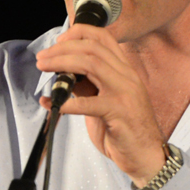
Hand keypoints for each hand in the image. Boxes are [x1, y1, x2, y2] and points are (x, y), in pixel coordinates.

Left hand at [35, 24, 166, 185]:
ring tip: (44, 68)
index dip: (78, 33)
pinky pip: (88, 103)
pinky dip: (66, 102)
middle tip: (43, 58)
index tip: (58, 41)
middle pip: (92, 48)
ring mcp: (125, 93)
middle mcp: (127, 77)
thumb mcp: (105, 100)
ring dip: (62, 63)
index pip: (103, 38)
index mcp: (125, 71)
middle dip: (62, 48)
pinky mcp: (119, 113)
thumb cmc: (125, 129)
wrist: (147, 156)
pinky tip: (53, 104)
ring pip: (91, 64)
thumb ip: (87, 85)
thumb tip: (62, 74)